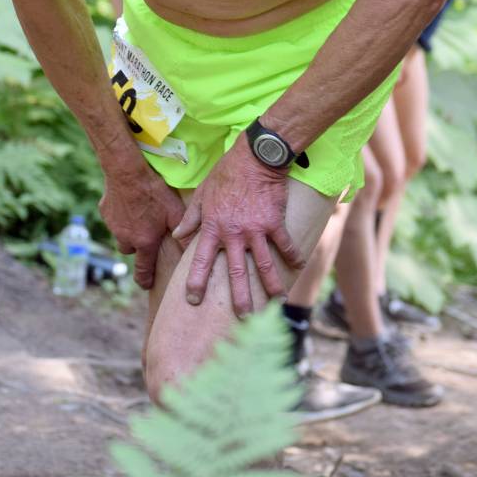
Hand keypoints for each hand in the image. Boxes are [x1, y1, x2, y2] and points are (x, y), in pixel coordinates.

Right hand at [99, 164, 184, 289]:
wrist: (127, 172)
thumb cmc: (154, 192)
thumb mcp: (175, 212)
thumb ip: (183, 233)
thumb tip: (193, 250)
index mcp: (144, 242)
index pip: (143, 270)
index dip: (145, 280)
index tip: (146, 285)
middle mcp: (126, 238)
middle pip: (130, 252)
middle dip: (137, 249)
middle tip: (145, 238)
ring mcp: (113, 226)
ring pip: (120, 235)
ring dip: (128, 232)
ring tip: (137, 218)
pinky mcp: (105, 212)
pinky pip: (113, 219)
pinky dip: (119, 216)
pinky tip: (128, 202)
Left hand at [173, 135, 304, 317]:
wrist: (255, 157)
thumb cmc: (226, 174)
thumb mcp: (202, 194)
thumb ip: (191, 217)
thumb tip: (179, 236)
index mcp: (213, 227)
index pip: (200, 260)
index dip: (196, 282)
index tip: (193, 300)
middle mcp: (233, 233)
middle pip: (235, 272)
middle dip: (239, 298)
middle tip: (242, 319)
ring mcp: (255, 229)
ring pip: (263, 265)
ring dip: (271, 285)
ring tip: (277, 303)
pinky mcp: (275, 222)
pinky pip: (285, 244)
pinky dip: (293, 256)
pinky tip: (298, 266)